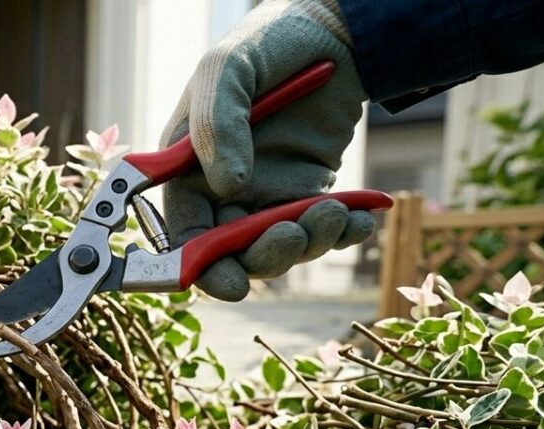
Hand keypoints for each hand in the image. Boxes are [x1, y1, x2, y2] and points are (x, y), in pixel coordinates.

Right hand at [161, 0, 373, 300]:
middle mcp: (224, 192)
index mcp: (187, 171)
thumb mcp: (226, 69)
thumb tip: (227, 186)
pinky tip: (358, 217)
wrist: (338, 31)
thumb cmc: (269, 43)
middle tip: (292, 235)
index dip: (200, 267)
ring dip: (308, 244)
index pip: (185, 234)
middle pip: (233, 255)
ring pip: (281, 249)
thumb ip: (216, 125)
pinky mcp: (311, 193)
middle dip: (264, 258)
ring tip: (334, 212)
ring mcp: (269, 196)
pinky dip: (343, 234)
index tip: (229, 283)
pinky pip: (323, 232)